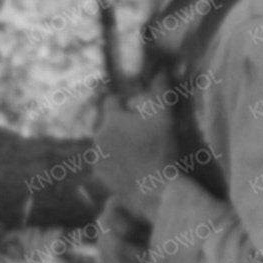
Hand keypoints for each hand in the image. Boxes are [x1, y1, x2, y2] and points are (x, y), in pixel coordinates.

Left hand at [93, 84, 180, 225]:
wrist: (154, 189)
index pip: (111, 101)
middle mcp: (98, 138)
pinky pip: (108, 164)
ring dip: (119, 144)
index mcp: (110, 120)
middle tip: (143, 132)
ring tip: (141, 152)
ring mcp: (97, 159)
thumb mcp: (164, 116)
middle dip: (122, 124)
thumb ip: (160, 92)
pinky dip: (118, 163)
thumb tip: (161, 72)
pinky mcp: (101, 178)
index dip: (124, 102)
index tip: (137, 108)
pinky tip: (136, 168)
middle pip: (109, 124)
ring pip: (107, 144)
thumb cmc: (160, 149)